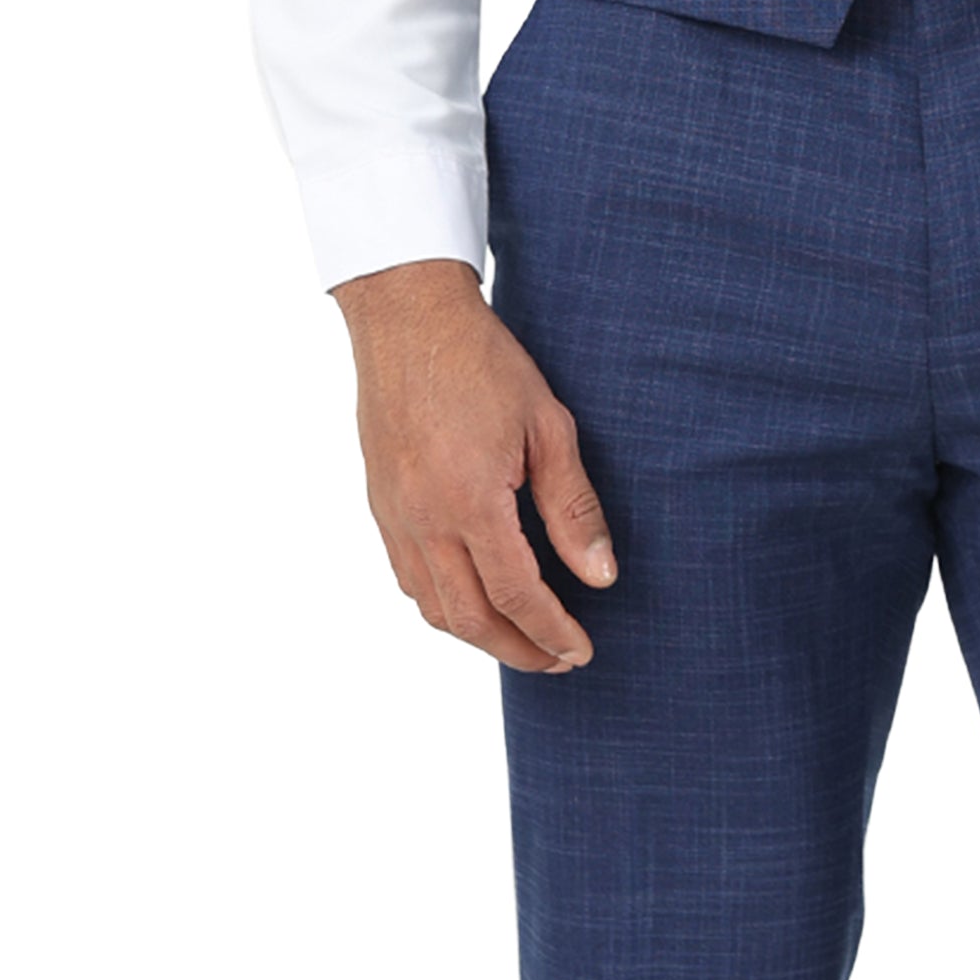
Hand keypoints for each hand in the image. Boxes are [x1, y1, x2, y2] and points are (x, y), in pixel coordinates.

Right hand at [334, 258, 615, 672]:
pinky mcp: (379, 505)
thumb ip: (573, 507)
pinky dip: (442, 606)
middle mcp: (424, 520)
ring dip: (478, 636)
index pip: (517, 597)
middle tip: (558, 661)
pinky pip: (408, 578)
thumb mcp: (548, 426)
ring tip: (520, 641)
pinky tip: (472, 600)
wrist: (406, 318)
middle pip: (470, 619)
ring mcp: (394, 516)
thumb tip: (600, 576)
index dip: (553, 634)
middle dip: (518, 651)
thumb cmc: (482, 362)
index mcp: (470, 503)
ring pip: (432, 607)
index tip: (581, 651)